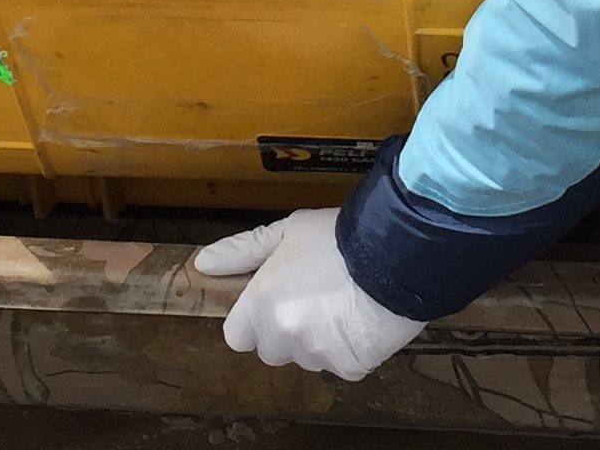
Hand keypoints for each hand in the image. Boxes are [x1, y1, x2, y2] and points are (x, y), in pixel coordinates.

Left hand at [194, 209, 425, 380]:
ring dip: (318, 341)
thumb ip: (242, 251)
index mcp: (260, 304)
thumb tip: (204, 263)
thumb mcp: (286, 232)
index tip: (273, 301)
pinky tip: (362, 319)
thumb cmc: (338, 238)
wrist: (396, 253)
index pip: (236, 336)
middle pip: (272, 350)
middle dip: (286, 331)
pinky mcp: (349, 367)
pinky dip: (350, 349)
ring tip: (343, 304)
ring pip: (308, 358)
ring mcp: (317, 355)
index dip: (253, 319)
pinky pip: (342, 365)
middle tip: (314, 299)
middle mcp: (283, 336)